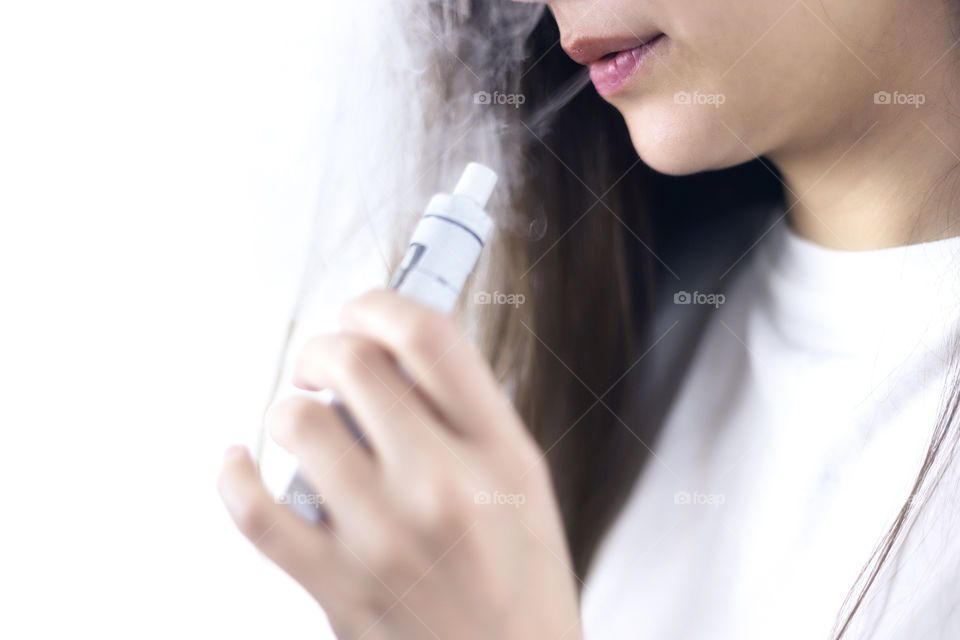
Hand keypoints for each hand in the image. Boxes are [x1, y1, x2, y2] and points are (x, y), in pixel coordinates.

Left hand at [218, 288, 582, 639]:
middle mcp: (443, 487)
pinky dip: (233, 474)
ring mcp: (385, 538)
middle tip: (324, 365)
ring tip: (304, 423)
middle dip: (324, 348)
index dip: (379, 304)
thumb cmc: (522, 585)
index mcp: (499, 452)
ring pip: (297, 422)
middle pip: (353, 363)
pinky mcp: (337, 585)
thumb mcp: (524, 483)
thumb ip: (466, 415)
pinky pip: (255, 511)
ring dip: (290, 408)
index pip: (428, 337)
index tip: (362, 312)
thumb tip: (391, 353)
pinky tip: (238, 461)